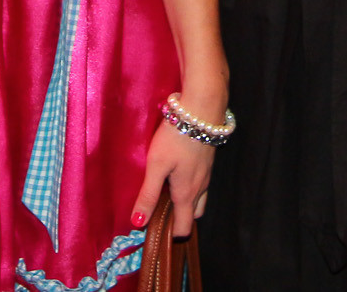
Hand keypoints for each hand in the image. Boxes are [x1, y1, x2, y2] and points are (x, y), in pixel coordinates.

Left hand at [129, 119, 214, 237]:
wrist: (201, 111)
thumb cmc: (176, 138)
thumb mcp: (157, 166)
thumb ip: (148, 194)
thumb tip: (138, 222)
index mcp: (187, 194)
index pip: (184, 227)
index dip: (171, 235)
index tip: (155, 231)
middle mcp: (201, 188)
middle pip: (194, 215)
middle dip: (180, 219)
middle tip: (160, 212)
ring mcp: (207, 174)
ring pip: (199, 198)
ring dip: (186, 201)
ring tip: (166, 192)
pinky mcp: (207, 161)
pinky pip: (201, 183)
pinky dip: (190, 186)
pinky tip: (177, 172)